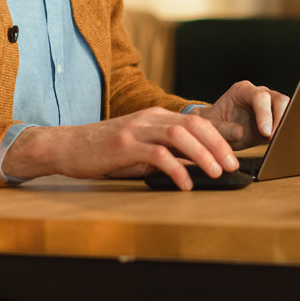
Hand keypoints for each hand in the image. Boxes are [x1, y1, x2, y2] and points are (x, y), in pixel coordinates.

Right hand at [1, 107, 239, 190]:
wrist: (66, 146)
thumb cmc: (103, 151)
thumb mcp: (139, 148)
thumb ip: (164, 151)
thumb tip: (195, 166)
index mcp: (155, 117)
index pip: (196, 121)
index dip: (218, 138)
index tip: (233, 156)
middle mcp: (149, 119)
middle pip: (193, 125)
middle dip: (217, 145)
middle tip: (231, 165)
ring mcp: (136, 130)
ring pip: (179, 136)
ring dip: (202, 155)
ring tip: (215, 173)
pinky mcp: (124, 146)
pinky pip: (157, 155)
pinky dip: (176, 169)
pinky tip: (184, 183)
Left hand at [196, 80, 289, 149]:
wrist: (217, 129)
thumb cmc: (214, 124)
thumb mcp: (213, 127)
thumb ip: (223, 129)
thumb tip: (240, 132)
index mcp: (242, 91)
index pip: (260, 96)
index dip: (265, 113)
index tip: (265, 132)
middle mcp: (258, 95)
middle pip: (279, 99)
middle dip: (279, 118)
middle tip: (272, 138)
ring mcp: (268, 106)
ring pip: (287, 109)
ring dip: (284, 125)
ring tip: (274, 141)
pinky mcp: (274, 119)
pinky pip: (286, 122)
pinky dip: (284, 131)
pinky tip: (278, 142)